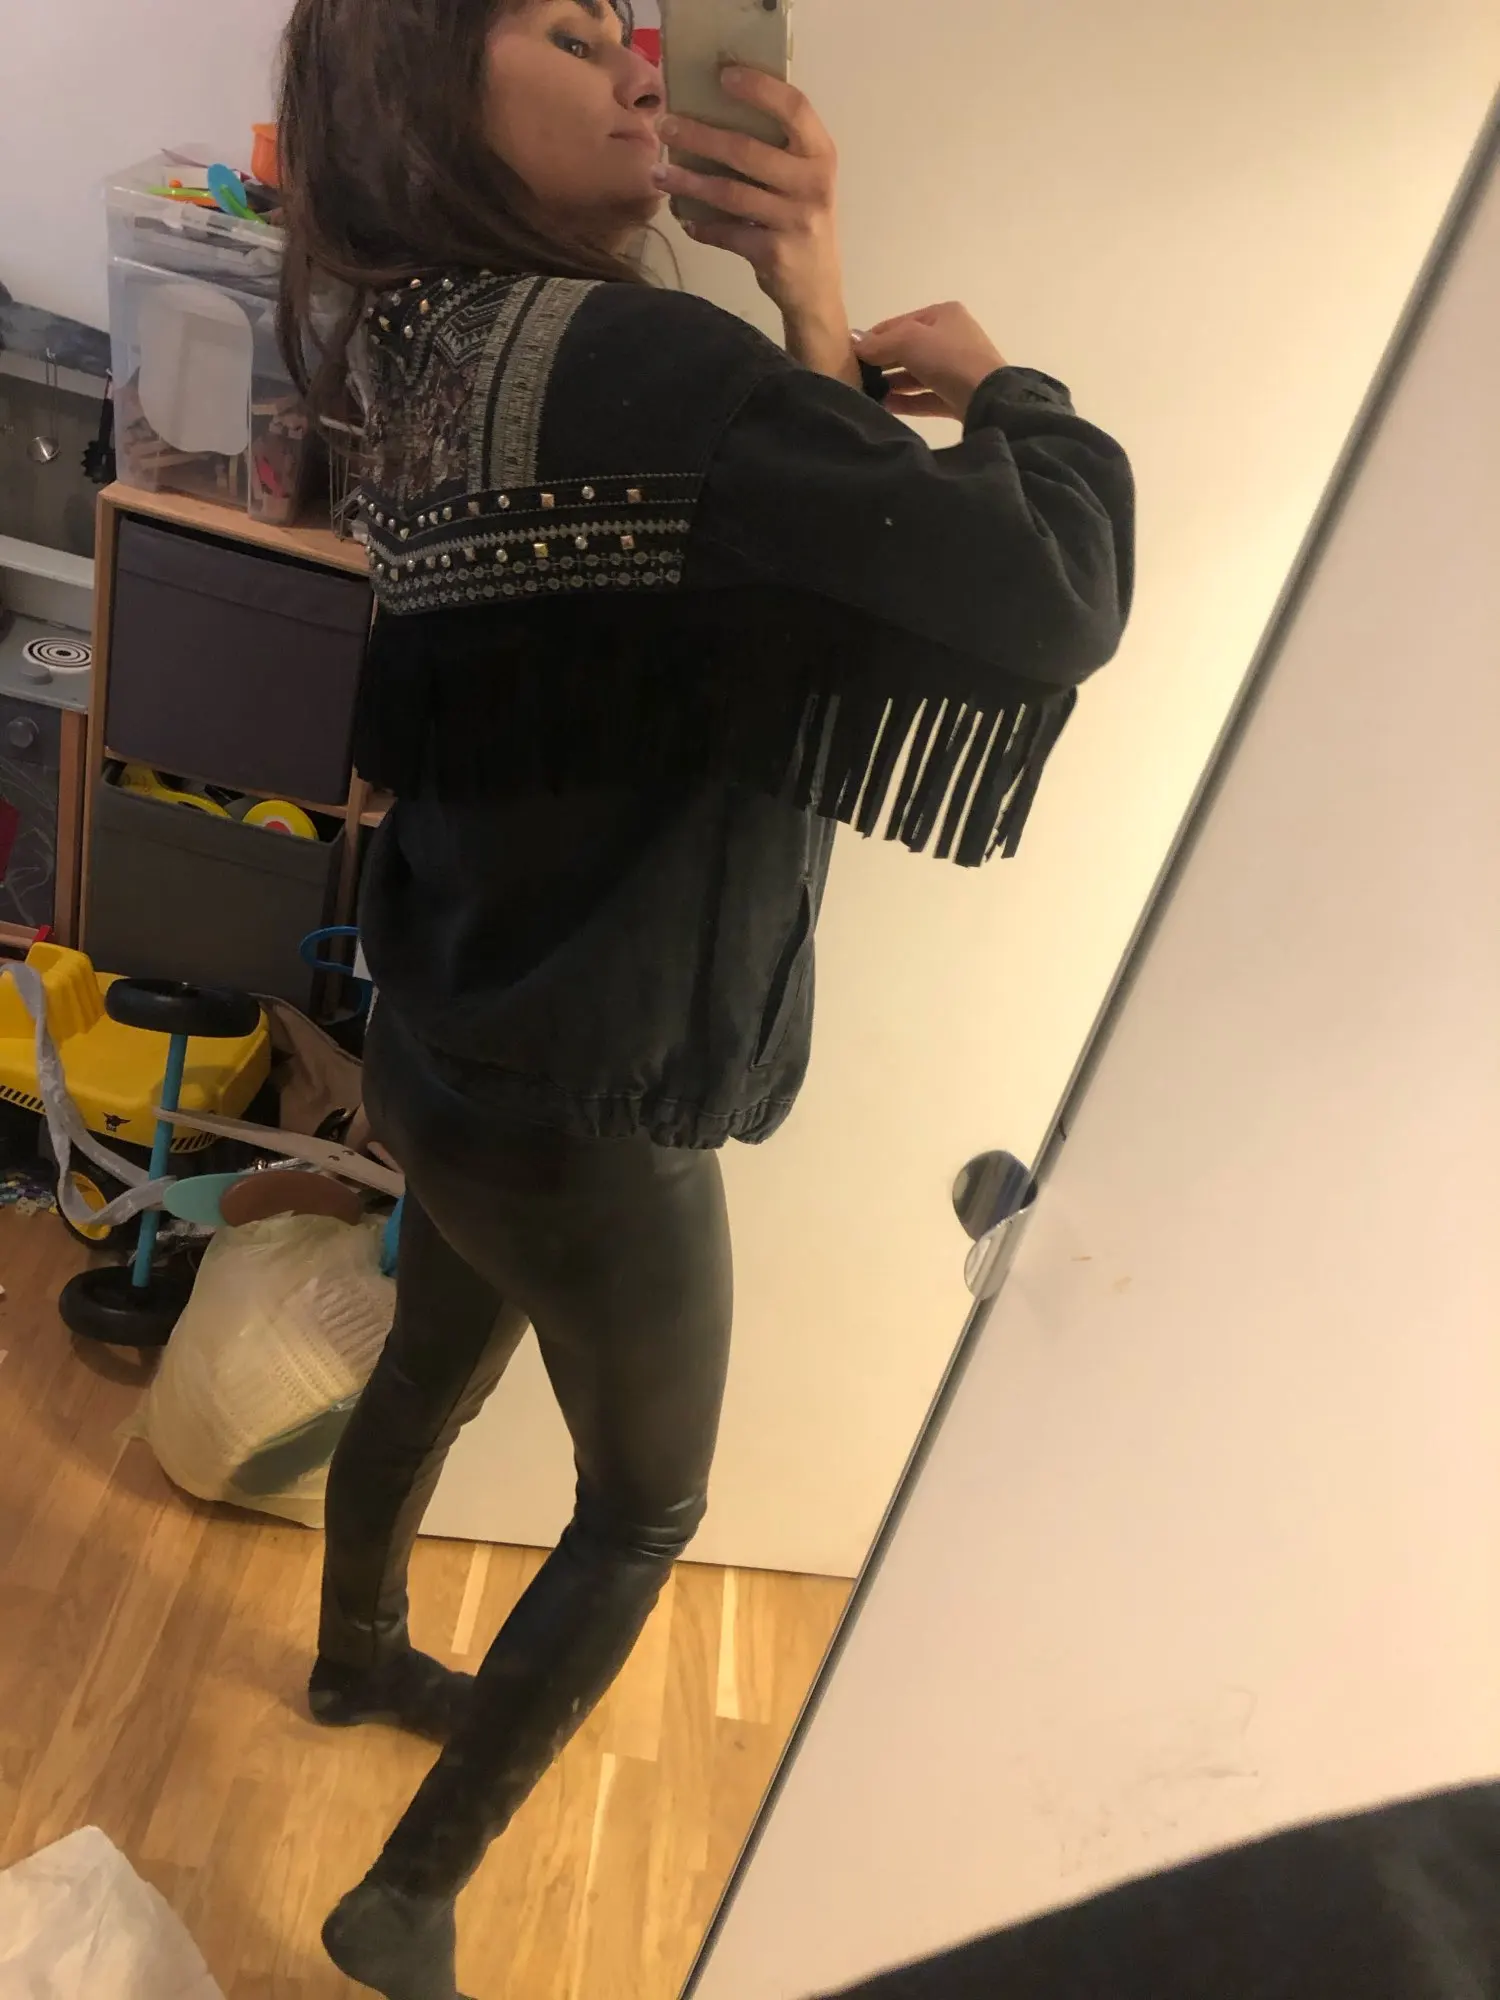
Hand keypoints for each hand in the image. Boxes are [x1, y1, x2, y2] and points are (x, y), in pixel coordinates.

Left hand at [653, 71, 856, 383]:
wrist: (818, 289)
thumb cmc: (801, 220)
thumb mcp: (802, 179)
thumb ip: (777, 150)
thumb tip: (715, 113)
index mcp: (820, 155)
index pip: (795, 108)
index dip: (759, 89)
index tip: (723, 75)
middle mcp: (812, 184)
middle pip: (748, 151)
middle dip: (700, 135)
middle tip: (665, 124)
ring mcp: (795, 221)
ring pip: (730, 193)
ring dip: (688, 181)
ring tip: (658, 172)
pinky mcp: (774, 254)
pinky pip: (727, 234)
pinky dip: (702, 227)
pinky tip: (685, 219)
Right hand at [854, 304, 1008, 422]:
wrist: (987, 397)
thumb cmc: (948, 358)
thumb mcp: (908, 341)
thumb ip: (879, 342)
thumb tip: (854, 343)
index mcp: (943, 314)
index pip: (900, 323)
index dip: (874, 337)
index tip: (851, 354)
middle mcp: (952, 338)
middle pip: (908, 349)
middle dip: (883, 363)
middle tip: (857, 377)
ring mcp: (957, 369)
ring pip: (917, 375)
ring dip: (892, 384)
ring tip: (868, 394)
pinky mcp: (958, 397)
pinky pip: (926, 397)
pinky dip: (906, 401)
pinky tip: (885, 407)